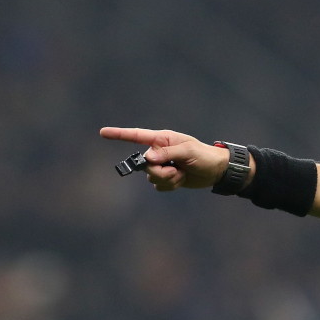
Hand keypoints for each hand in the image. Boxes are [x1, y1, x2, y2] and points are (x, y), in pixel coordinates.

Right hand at [99, 127, 236, 191]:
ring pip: (151, 178)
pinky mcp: (166, 178)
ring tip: (182, 173)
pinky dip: (171, 186)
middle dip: (160, 172)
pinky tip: (181, 179)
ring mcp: (161, 166)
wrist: (216, 170)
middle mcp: (158, 152)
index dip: (119, 135)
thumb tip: (147, 157)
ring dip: (168, 179)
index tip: (103, 133)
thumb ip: (167, 154)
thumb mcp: (187, 151)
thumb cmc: (204, 155)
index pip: (136, 136)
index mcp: (161, 139)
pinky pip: (159, 186)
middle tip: (177, 170)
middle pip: (144, 165)